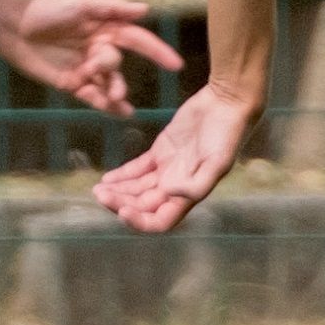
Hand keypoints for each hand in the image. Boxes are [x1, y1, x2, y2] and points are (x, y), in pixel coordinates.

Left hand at [2, 0, 185, 117]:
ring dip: (114, 91)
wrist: (13, 27)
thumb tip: (145, 9)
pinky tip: (121, 112)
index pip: (137, 41)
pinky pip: (93, 96)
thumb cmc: (46, 10)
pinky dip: (106, 105)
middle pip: (118, 65)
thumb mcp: (81, 3)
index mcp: (105, 28)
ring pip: (109, 84)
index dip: (157, 52)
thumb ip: (112, 8)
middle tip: (97, 67)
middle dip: (114, 71)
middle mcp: (99, 49)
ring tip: (115, 98)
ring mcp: (86, 69)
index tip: (176, 64)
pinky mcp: (71, 84)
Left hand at [93, 80, 256, 232]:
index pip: (160, 220)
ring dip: (118, 192)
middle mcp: (176, 186)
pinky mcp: (161, 151)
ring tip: (98, 190)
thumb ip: (196, 182)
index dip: (140, 221)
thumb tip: (172, 193)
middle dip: (121, 204)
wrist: (227, 103)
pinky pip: (138, 169)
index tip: (122, 210)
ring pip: (137, 189)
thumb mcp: (217, 161)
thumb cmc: (227, 134)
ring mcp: (167, 169)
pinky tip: (107, 178)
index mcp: (188, 194)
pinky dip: (122, 175)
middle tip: (100, 194)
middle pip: (142, 205)